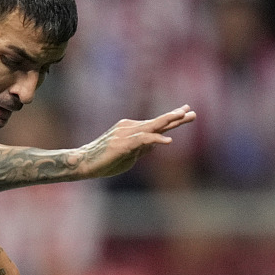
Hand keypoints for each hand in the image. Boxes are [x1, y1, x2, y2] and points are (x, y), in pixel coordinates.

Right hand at [70, 107, 195, 179]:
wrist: (83, 163)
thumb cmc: (104, 161)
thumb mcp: (128, 155)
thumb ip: (142, 148)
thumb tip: (155, 143)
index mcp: (132, 130)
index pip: (155, 123)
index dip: (172, 117)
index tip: (187, 111)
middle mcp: (129, 128)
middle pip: (157, 122)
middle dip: (175, 116)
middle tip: (192, 112)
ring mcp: (125, 135)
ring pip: (151, 126)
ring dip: (168, 122)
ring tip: (183, 117)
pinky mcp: (121, 144)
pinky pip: (142, 140)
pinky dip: (155, 139)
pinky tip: (168, 141)